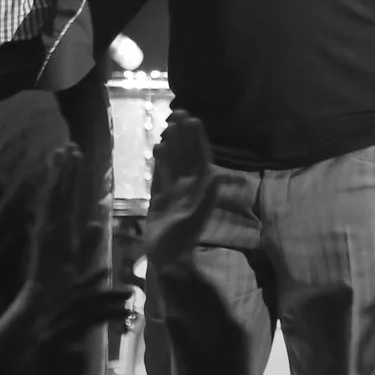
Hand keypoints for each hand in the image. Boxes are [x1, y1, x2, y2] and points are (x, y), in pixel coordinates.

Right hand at [143, 113, 231, 274]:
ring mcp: (174, 193)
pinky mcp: (160, 200)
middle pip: (186, 156)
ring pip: (174, 163)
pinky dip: (159, 162)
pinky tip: (157, 149)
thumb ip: (206, 199)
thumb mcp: (195, 219)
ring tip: (167, 127)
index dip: (196, 139)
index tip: (192, 120)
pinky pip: (160, 176)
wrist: (167, 260)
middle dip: (184, 136)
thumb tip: (217, 177)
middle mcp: (188, 188)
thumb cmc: (182, 241)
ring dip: (172, 146)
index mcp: (198, 190)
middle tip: (178, 113)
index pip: (199, 158)